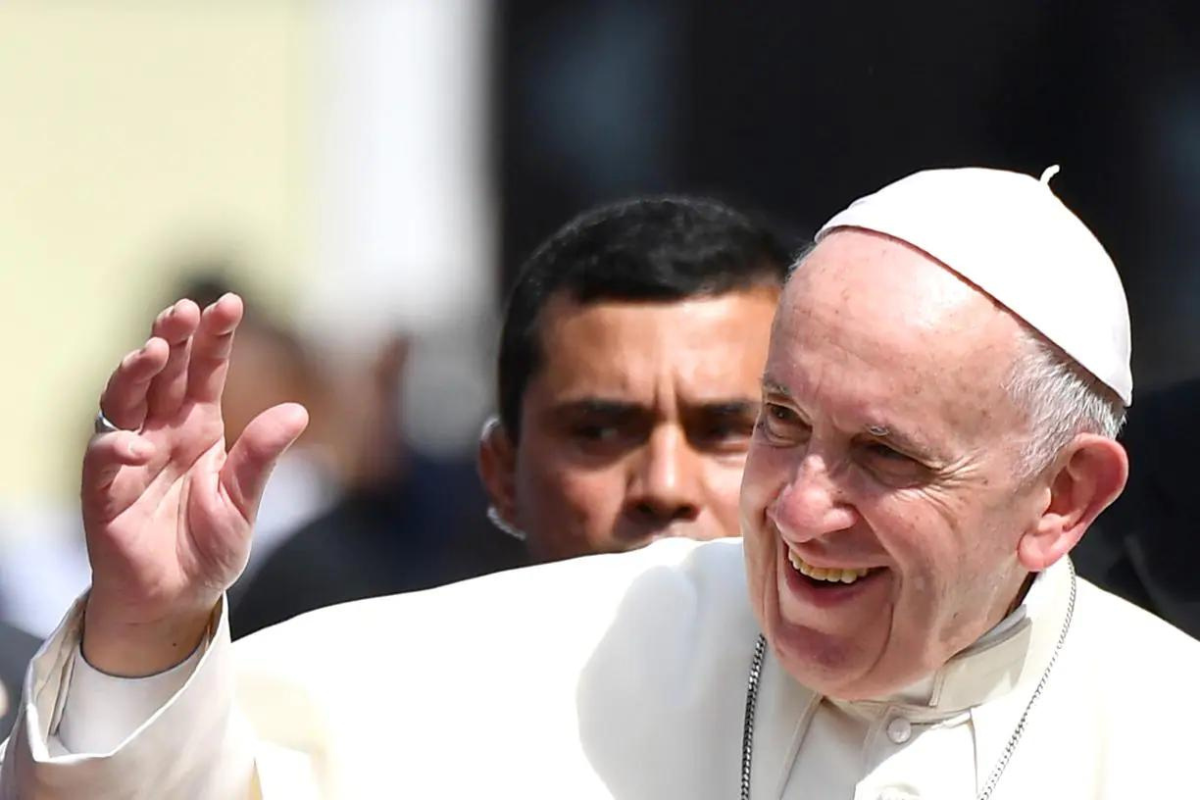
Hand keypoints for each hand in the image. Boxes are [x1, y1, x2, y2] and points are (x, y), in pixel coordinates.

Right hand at [81, 294, 307, 675]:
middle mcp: (161, 432)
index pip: (205, 371)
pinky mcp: (104, 494)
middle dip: (171, 337)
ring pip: (124, 402)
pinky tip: (136, 446)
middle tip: (185, 309)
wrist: (175, 601)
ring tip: (155, 351)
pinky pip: (102, 462)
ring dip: (135, 374)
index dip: (215, 338)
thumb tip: (298, 411)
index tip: (230, 303)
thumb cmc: (207, 547)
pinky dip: (116, 449)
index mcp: (198, 427)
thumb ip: (262, 458)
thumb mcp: (244, 502)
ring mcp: (129, 459)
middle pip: (162, 373)